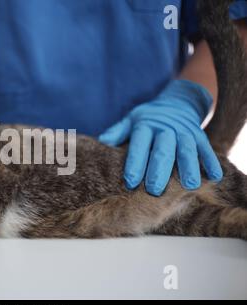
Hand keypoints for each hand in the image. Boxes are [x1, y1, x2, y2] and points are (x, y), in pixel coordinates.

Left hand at [98, 79, 222, 195]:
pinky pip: (207, 149)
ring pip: (186, 149)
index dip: (134, 163)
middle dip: (158, 169)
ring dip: (189, 167)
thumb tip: (102, 140)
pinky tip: (214, 177)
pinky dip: (211, 162)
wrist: (176, 102)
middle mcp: (165, 129)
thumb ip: (118, 131)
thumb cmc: (147, 119)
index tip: (130, 181)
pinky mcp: (199, 136)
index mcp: (145, 126)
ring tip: (189, 185)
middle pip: (162, 149)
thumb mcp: (131, 120)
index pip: (139, 144)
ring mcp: (184, 132)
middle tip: (154, 190)